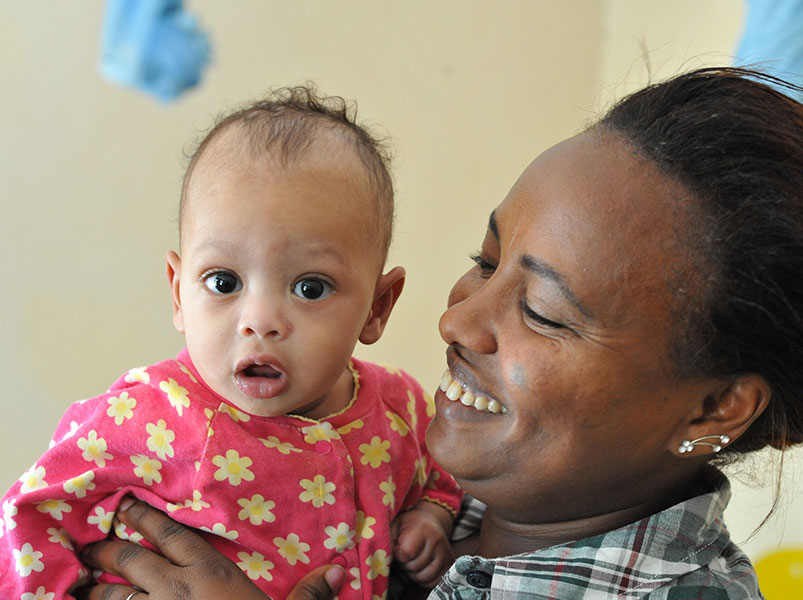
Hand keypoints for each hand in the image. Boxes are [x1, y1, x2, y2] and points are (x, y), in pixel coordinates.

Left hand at [78, 497, 343, 599]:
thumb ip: (309, 593)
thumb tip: (339, 569)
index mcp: (210, 575)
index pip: (174, 536)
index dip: (147, 519)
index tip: (126, 506)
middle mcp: (175, 591)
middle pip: (133, 560)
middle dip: (109, 549)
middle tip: (90, 542)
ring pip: (113, 597)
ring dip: (95, 591)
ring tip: (81, 584)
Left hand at [391, 504, 453, 588]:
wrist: (432, 521)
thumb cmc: (409, 525)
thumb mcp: (395, 524)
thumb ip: (387, 538)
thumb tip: (381, 556)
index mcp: (422, 529)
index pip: (406, 553)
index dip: (398, 554)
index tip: (398, 547)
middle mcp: (436, 541)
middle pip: (414, 566)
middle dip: (405, 564)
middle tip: (405, 555)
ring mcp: (445, 553)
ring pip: (424, 576)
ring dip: (413, 573)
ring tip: (412, 561)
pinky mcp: (449, 563)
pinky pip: (434, 581)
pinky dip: (424, 579)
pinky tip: (420, 568)